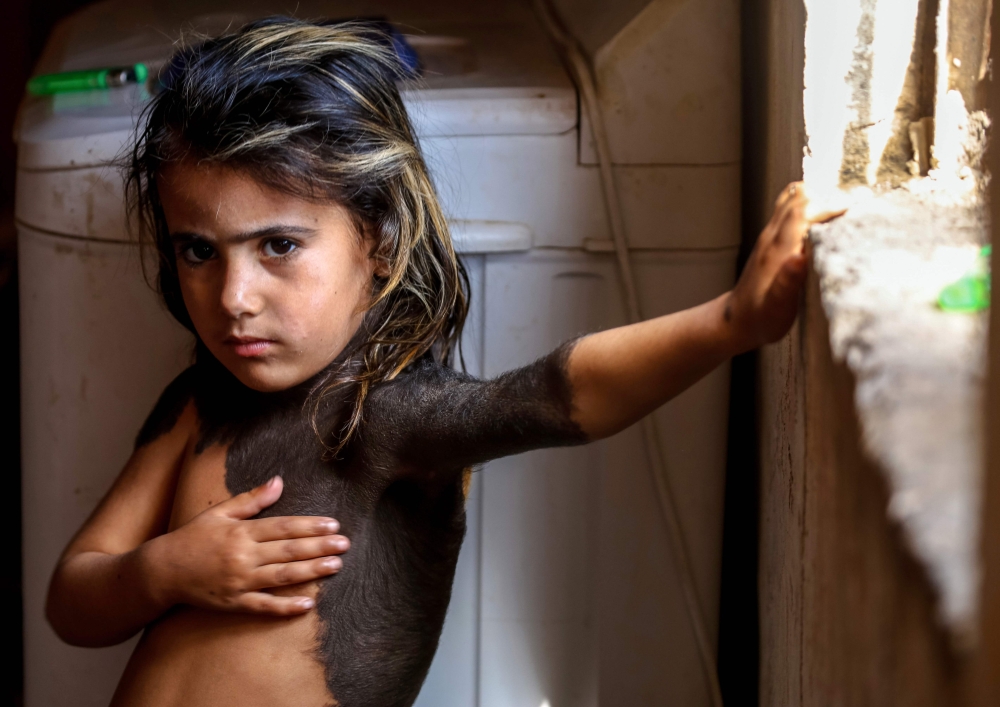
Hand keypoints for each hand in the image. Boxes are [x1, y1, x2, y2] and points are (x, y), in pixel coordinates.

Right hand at [142, 476, 348, 615]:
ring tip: (336, 565)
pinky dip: (285, 607)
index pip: (283, 527)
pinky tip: (307, 604)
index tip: (333, 524)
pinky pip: (263, 606)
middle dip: (320, 547)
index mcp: (241, 532)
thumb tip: (278, 481)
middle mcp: (243, 556)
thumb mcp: (220, 513)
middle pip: (288, 550)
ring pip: (282, 576)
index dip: (310, 526)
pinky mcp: (233, 603)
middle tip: (345, 544)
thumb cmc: (192, 538)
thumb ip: (251, 499)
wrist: (161, 571)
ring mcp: (239, 581)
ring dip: (311, 571)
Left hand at [726, 182, 844, 349]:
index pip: (802, 212)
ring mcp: (770, 238)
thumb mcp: (777, 307)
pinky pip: (790, 211)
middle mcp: (772, 238)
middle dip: (826, 195)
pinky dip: (809, 205)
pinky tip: (824, 213)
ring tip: (844, 201)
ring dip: (817, 196)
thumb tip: (799, 258)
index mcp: (777, 250)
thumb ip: (787, 283)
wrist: (737, 321)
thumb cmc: (761, 318)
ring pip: (792, 201)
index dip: (826, 204)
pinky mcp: (771, 242)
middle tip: (857, 199)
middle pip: (797, 199)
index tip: (853, 206)